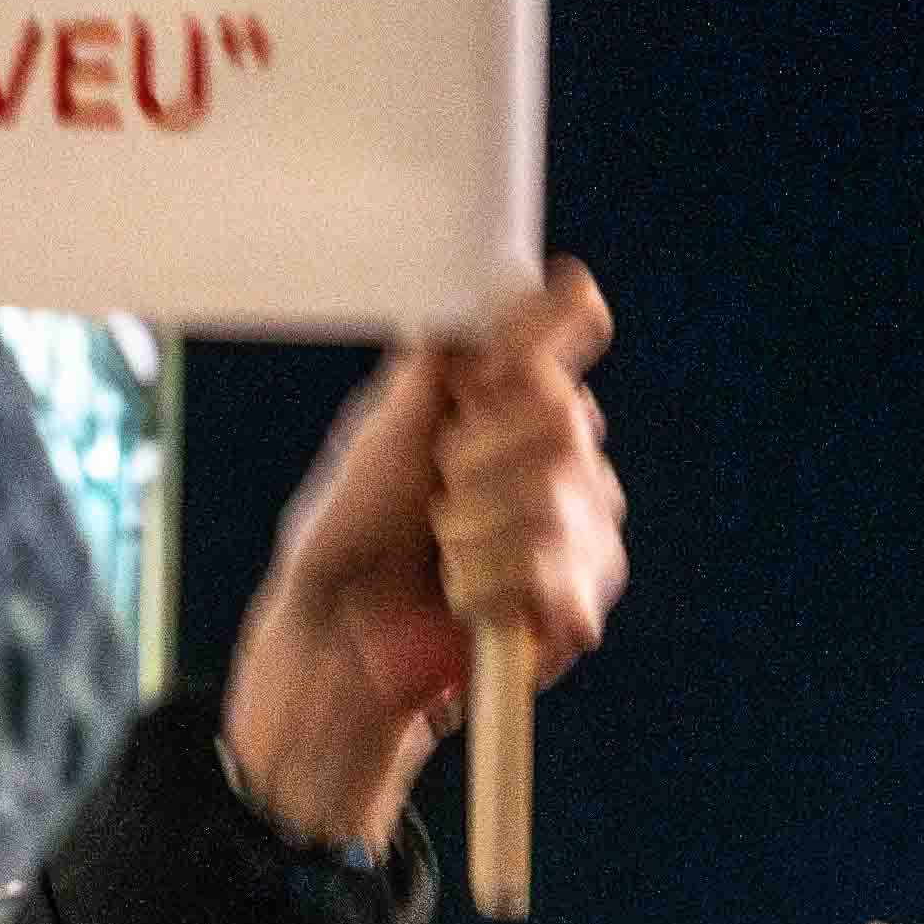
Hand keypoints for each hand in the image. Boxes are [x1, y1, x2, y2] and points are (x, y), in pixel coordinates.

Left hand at [218, 257, 618, 845]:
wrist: (341, 629)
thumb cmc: (354, 527)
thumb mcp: (384, 429)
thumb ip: (441, 365)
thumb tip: (494, 294)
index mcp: (517, 397)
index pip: (570, 326)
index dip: (540, 334)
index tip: (477, 375)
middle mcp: (565, 455)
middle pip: (564, 419)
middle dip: (477, 460)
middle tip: (436, 493)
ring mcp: (582, 529)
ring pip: (556, 500)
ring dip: (473, 533)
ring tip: (445, 557)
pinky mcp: (578, 603)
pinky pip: (558, 575)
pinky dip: (493, 589)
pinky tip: (468, 599)